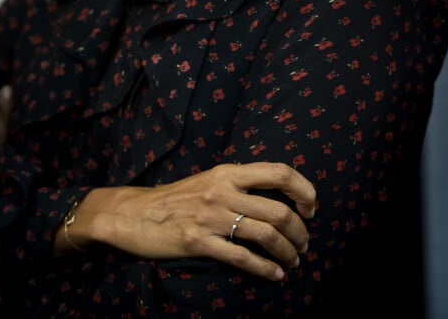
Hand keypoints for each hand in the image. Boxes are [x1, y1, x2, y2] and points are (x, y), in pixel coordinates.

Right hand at [59, 162, 315, 279]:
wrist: (135, 214)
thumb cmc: (177, 198)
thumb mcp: (210, 180)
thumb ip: (240, 183)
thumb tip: (278, 196)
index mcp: (227, 172)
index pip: (278, 172)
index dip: (303, 189)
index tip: (312, 207)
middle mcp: (222, 190)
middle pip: (278, 210)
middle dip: (300, 232)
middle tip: (304, 244)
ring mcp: (211, 217)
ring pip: (265, 235)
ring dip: (288, 252)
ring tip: (293, 261)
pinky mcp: (198, 242)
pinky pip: (242, 258)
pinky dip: (266, 269)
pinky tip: (275, 276)